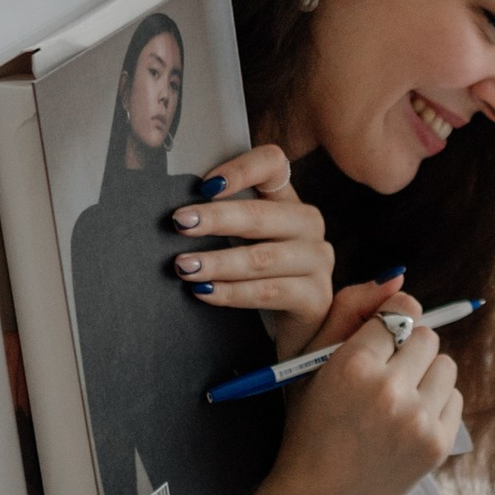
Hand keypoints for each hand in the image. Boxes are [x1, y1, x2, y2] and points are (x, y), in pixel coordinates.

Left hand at [168, 145, 335, 355]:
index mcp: (288, 201)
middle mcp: (309, 225)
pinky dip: (232, 292)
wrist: (296, 329)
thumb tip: (177, 214)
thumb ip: (222, 221)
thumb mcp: (245, 242)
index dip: (241, 169)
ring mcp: (318, 261)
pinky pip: (268, 292)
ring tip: (184, 266)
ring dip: (218, 261)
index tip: (205, 185)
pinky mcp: (316, 296)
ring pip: (262, 257)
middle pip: (261, 214)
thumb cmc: (260, 278)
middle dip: (216, 219)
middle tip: (180, 223)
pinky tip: (206, 292)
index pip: (273, 165)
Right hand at [249, 295, 461, 494]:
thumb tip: (398, 277)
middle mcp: (389, 391)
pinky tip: (407, 417)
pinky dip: (435, 402)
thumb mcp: (309, 364)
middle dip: (407, 346)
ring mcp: (418, 420)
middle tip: (383, 371)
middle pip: (426, 335)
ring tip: (396, 395)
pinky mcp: (438, 444)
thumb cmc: (309, 426)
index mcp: (353, 367)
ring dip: (424, 372)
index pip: (399, 312)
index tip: (380, 335)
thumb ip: (348, 312)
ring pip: (445, 363)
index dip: (388, 322)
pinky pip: (455, 396)